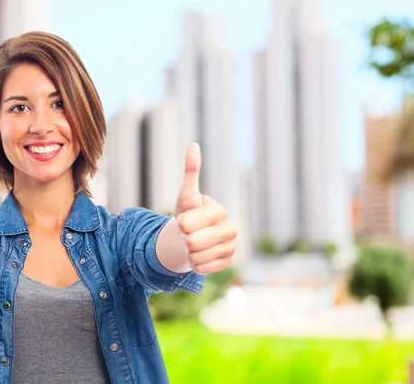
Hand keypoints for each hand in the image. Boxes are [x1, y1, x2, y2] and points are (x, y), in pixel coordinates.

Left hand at [174, 142, 236, 273]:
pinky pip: (202, 269)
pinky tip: (199, 255)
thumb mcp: (186, 196)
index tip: (185, 221)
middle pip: (193, 242)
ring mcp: (232, 246)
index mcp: (219, 211)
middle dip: (184, 239)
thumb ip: (191, 172)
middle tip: (188, 234)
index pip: (188, 224)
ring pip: (197, 257)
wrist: (194, 237)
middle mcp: (230, 228)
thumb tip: (193, 145)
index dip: (181, 224)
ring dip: (189, 253)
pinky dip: (195, 264)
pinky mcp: (229, 262)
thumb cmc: (188, 214)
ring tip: (193, 245)